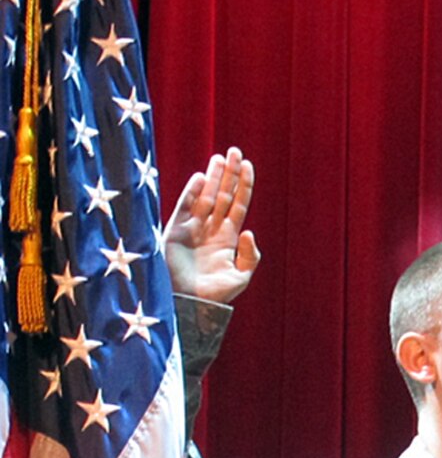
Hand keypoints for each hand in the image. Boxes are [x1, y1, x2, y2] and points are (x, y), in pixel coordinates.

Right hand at [165, 147, 259, 303]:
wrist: (188, 305)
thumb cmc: (215, 295)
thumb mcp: (240, 277)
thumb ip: (250, 256)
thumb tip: (248, 232)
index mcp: (228, 239)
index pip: (238, 205)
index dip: (243, 185)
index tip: (248, 165)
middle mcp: (211, 229)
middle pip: (222, 195)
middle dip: (228, 174)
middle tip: (234, 151)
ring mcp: (193, 228)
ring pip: (205, 197)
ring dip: (213, 177)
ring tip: (219, 158)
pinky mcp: (175, 231)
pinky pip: (185, 207)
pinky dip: (192, 193)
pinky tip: (200, 179)